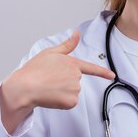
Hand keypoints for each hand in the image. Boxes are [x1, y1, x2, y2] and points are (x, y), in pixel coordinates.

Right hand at [0, 30, 114, 132]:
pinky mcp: (71, 101)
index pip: (91, 68)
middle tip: (49, 80)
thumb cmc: (34, 70)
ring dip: (62, 92)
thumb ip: (67, 45)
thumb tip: (76, 33)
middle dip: (64, 82)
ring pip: (72, 93)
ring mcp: (75, 89)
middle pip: (75, 82)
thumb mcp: (50, 53)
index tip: (112, 75)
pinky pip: (69, 103)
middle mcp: (76, 76)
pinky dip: (61, 102)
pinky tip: (51, 96)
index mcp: (72, 63)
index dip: (103, 72)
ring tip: (48, 88)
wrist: (24, 87)